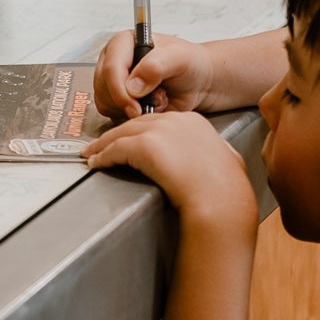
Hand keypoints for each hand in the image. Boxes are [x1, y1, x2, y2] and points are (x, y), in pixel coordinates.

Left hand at [83, 110, 256, 233]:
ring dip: (103, 145)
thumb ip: (217, 153)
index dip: (141, 131)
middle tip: (101, 144)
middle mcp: (175, 120)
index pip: (158, 121)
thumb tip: (220, 158)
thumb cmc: (225, 189)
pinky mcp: (145, 145)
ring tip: (92, 153)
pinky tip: (97, 163)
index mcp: (194, 122)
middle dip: (117, 134)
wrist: (220, 199)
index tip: (131, 140)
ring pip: (121, 133)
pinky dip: (103, 157)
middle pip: (136, 123)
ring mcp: (159, 130)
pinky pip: (116, 149)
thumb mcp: (227, 161)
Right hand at [94, 31, 216, 119]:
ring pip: (106, 103)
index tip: (136, 107)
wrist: (198, 82)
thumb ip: (156, 66)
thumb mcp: (179, 58)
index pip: (111, 68)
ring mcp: (114, 81)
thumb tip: (132, 87)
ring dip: (132, 109)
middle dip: (127, 102)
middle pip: (104, 88)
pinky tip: (150, 108)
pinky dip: (132, 117)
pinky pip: (113, 114)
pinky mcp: (117, 99)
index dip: (120, 90)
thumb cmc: (190, 63)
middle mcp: (113, 60)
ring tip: (157, 99)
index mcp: (123, 43)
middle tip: (153, 104)